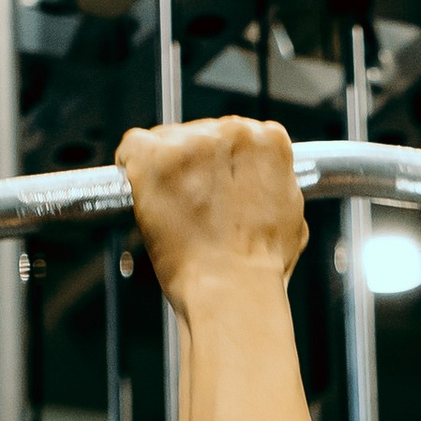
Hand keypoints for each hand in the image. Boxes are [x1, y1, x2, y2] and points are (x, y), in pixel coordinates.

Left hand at [119, 116, 306, 311]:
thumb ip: (273, 185)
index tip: (214, 181)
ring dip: (166, 168)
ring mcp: (192, 143)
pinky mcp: (155, 158)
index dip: (222, 162)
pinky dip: (130, 165)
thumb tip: (263, 184)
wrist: (232, 288)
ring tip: (173, 207)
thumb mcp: (289, 215)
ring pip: (167, 139)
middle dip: (194, 164)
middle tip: (192, 201)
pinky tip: (143, 192)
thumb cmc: (259, 265)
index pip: (236, 133)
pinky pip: (132, 146)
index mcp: (268, 142)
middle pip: (202, 133)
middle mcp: (233, 132)